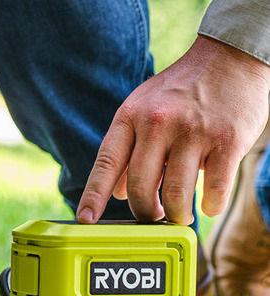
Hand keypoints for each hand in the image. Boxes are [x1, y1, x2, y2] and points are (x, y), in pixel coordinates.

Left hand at [76, 36, 269, 224]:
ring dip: (177, 215)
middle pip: (140, 187)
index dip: (93, 196)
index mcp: (130, 117)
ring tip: (181, 215)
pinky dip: (211, 206)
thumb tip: (116, 193)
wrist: (230, 57)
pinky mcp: (228, 140)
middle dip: (145, 213)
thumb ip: (128, 151)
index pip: (105, 164)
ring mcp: (193, 132)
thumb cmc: (180, 91)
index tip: (85, 220)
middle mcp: (157, 123)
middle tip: (152, 218)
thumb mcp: (142, 111)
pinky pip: (215, 190)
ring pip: (177, 195)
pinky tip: (210, 205)